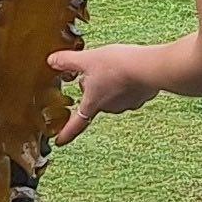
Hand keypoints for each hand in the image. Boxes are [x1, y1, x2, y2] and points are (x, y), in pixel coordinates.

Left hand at [44, 43, 165, 145]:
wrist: (148, 66)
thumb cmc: (117, 66)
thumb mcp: (87, 59)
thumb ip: (68, 61)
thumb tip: (52, 61)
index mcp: (92, 104)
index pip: (76, 124)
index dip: (66, 133)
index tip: (59, 141)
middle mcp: (109, 108)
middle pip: (94, 102)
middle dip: (92, 89)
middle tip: (93, 71)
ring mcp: (127, 104)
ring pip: (112, 96)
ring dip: (110, 85)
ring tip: (114, 67)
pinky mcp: (141, 96)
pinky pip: (129, 91)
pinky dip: (127, 82)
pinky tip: (129, 69)